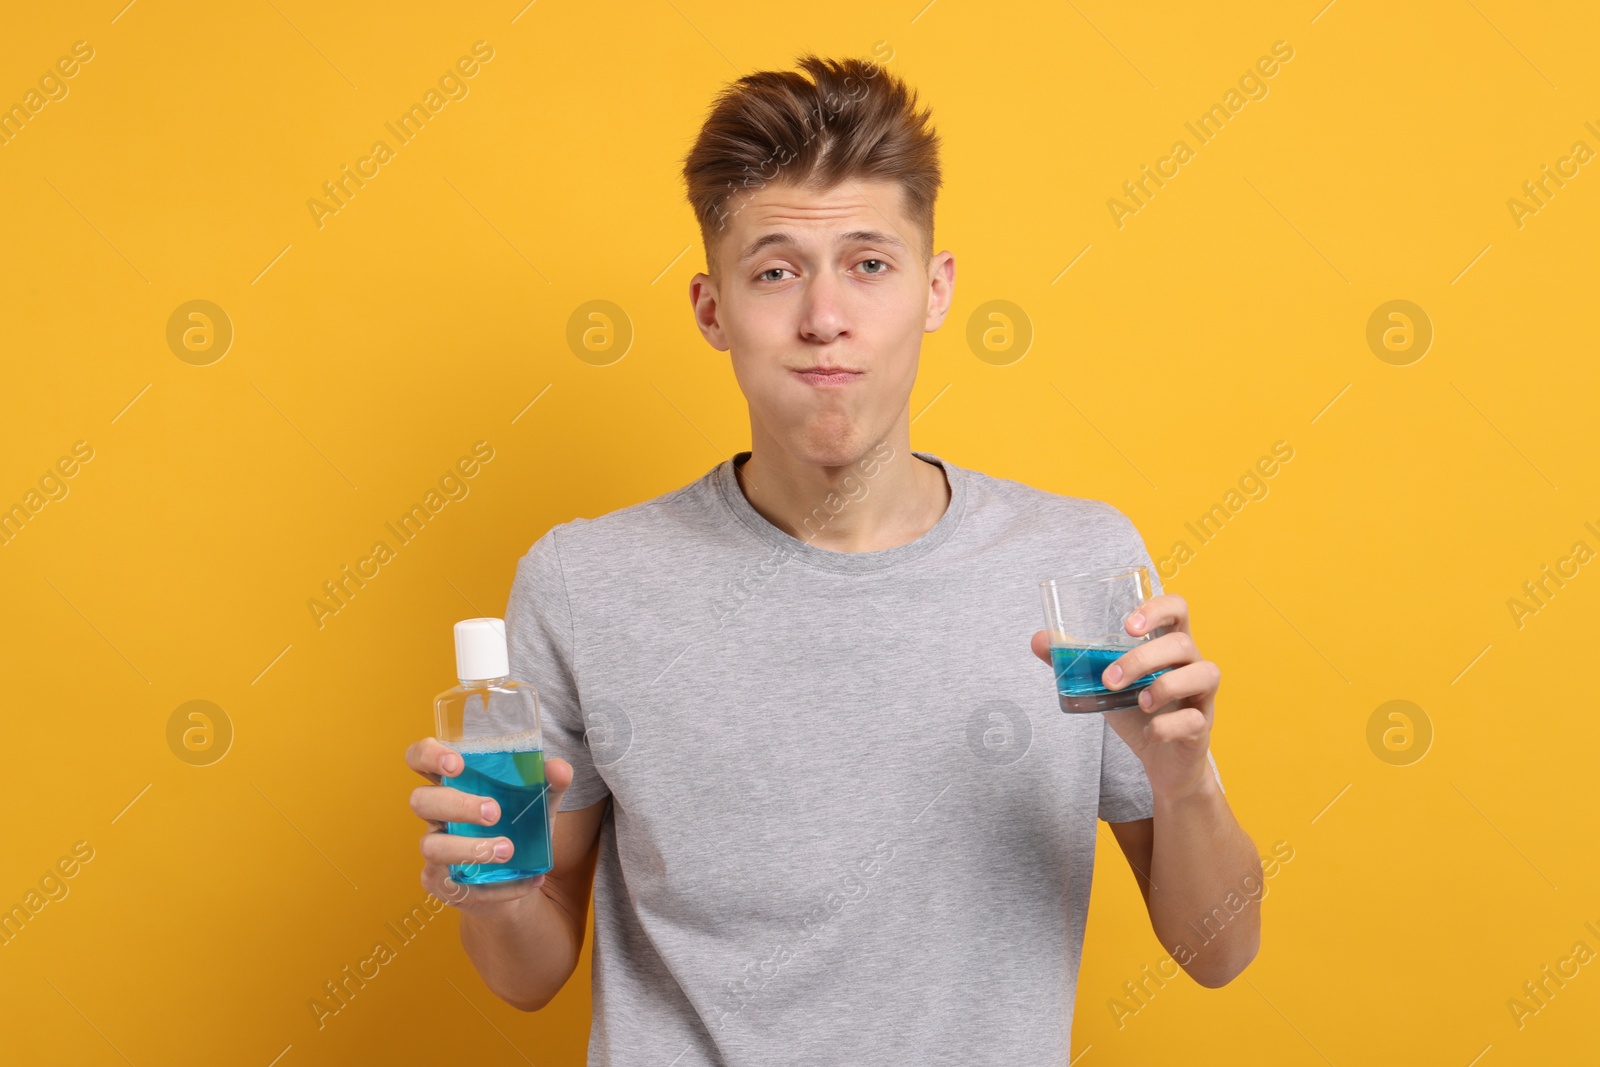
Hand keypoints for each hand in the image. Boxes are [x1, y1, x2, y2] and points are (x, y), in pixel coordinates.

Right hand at [405, 736, 575, 911]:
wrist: (523, 878)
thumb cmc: (521, 829)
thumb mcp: (540, 804)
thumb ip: (551, 783)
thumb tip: (559, 769)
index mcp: (453, 784)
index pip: (420, 759)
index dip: (428, 755)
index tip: (457, 764)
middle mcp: (437, 815)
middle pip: (420, 800)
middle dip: (457, 804)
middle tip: (494, 812)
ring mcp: (435, 849)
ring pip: (431, 846)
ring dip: (470, 849)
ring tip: (508, 850)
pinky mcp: (441, 883)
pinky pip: (456, 885)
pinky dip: (496, 886)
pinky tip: (528, 880)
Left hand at [1031, 592, 1220, 800]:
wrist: (1161, 761)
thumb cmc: (1137, 712)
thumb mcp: (1105, 683)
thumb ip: (1077, 660)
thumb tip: (1039, 639)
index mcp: (1169, 646)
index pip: (1178, 609)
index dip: (1157, 608)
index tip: (1128, 626)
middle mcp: (1192, 664)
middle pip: (1182, 643)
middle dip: (1142, 659)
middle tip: (1110, 680)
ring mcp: (1202, 695)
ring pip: (1204, 673)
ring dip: (1165, 686)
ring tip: (1138, 702)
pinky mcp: (1202, 727)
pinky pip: (1194, 720)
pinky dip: (1166, 726)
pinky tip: (1148, 732)